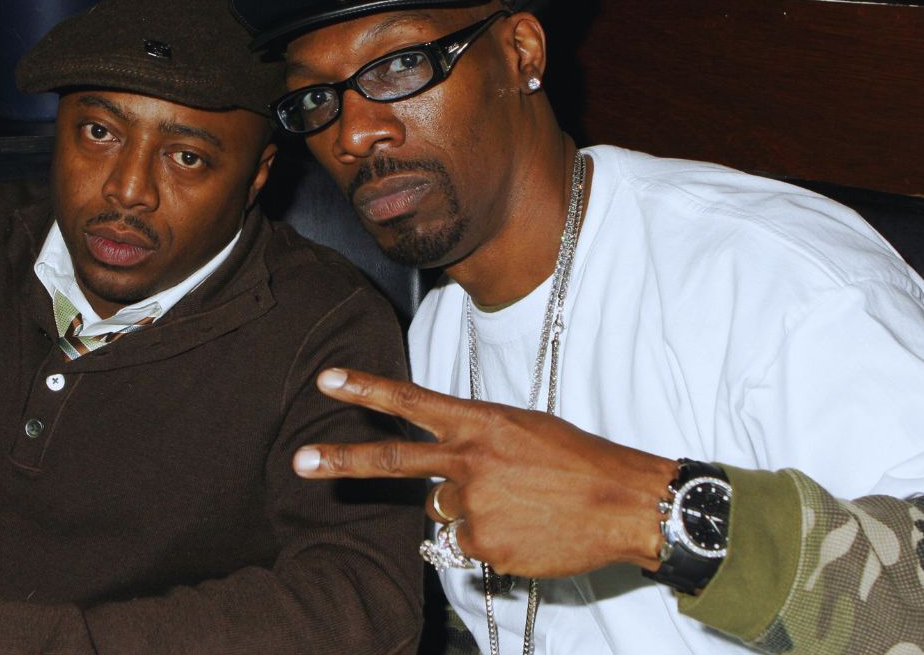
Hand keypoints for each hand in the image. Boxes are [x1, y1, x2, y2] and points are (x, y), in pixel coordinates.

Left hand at [293, 368, 676, 577]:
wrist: (624, 502)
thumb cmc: (578, 459)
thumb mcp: (523, 428)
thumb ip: (476, 441)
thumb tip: (444, 474)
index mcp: (480, 423)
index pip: (412, 400)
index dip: (366, 389)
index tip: (327, 379)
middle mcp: (469, 460)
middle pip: (393, 460)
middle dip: (341, 460)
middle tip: (299, 461)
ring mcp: (474, 504)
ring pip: (441, 510)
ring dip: (467, 510)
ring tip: (516, 505)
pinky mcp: (484, 544)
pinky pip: (466, 544)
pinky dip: (489, 540)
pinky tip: (524, 530)